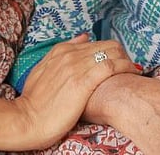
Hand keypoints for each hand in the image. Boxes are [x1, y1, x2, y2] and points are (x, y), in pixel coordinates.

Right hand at [11, 34, 139, 147]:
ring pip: (112, 52)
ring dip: (127, 60)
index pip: (95, 42)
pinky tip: (132, 74)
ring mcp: (76, 67)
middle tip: (129, 68)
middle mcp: (70, 55)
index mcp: (60, 51)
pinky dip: (125, 67)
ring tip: (133, 71)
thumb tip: (83, 38)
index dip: (110, 51)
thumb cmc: (35, 102)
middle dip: (122, 55)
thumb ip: (61, 53)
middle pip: (107, 45)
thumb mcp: (43, 70)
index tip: (118, 61)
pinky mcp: (83, 82)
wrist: (26, 120)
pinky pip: (111, 66)